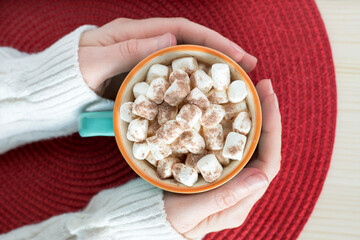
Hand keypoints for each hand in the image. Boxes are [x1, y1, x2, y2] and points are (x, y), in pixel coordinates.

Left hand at [78, 18, 256, 95]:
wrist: (58, 87)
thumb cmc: (73, 71)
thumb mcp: (98, 58)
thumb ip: (131, 49)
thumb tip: (172, 39)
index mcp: (138, 32)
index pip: (184, 30)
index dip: (212, 40)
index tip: (237, 54)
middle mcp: (147, 44)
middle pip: (192, 44)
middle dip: (222, 54)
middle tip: (249, 68)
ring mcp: (148, 62)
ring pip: (187, 62)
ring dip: (212, 71)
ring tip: (237, 82)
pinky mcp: (146, 79)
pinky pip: (175, 81)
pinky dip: (193, 87)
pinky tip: (208, 98)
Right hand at [164, 79, 280, 238]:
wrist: (151, 223)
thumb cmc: (170, 222)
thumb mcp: (192, 212)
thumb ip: (224, 197)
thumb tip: (262, 176)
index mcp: (240, 199)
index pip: (268, 162)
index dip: (272, 129)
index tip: (268, 98)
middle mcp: (239, 187)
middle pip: (261, 148)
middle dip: (265, 115)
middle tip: (261, 85)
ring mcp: (227, 177)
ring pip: (245, 144)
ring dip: (249, 116)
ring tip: (246, 90)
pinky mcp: (213, 169)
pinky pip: (227, 143)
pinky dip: (229, 123)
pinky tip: (222, 106)